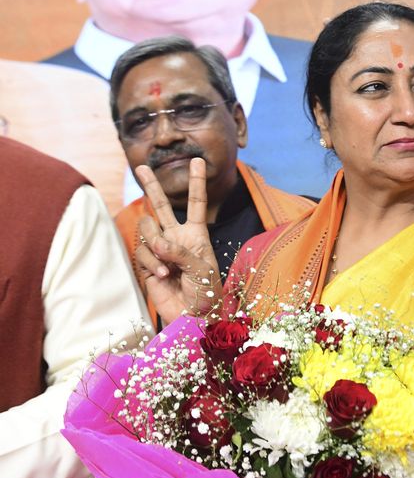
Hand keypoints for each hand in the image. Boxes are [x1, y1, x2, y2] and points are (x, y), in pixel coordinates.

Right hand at [134, 159, 221, 323]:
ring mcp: (161, 250)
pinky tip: (164, 275)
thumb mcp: (202, 269)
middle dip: (152, 186)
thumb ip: (181, 252)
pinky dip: (152, 263)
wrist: (193, 316)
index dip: (196, 182)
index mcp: (197, 234)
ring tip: (170, 267)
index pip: (196, 203)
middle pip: (162, 206)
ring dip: (156, 246)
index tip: (196, 160)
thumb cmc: (206, 293)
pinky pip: (143, 253)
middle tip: (142, 167)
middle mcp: (177, 237)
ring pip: (147, 230)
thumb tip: (159, 242)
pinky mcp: (148, 263)